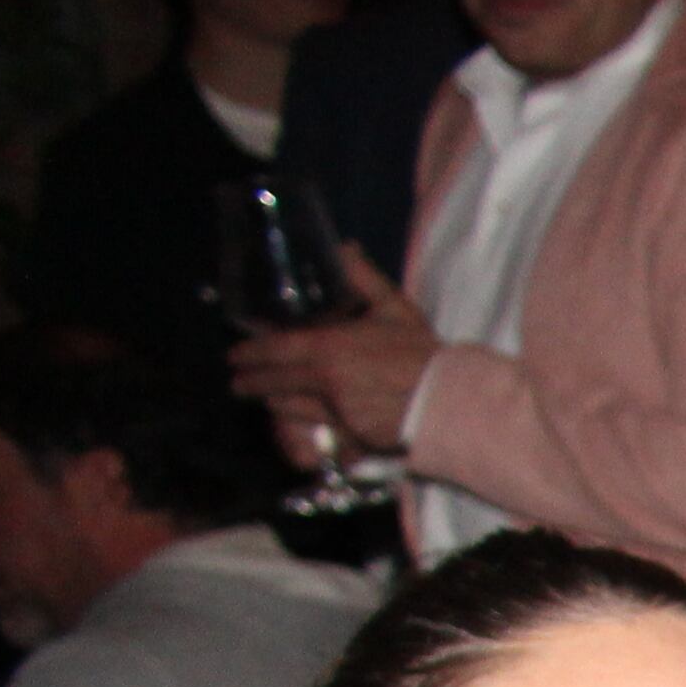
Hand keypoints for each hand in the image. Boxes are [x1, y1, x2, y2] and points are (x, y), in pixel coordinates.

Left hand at [224, 245, 440, 454]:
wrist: (450, 401)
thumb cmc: (422, 353)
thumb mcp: (394, 308)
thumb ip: (363, 278)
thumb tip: (343, 247)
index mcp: (327, 348)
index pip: (273, 352)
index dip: (248, 354)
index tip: (234, 357)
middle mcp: (323, 383)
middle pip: (274, 384)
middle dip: (252, 384)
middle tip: (239, 383)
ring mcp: (335, 414)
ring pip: (291, 410)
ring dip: (276, 405)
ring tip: (269, 402)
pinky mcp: (352, 439)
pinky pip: (319, 433)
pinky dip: (308, 429)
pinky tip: (303, 427)